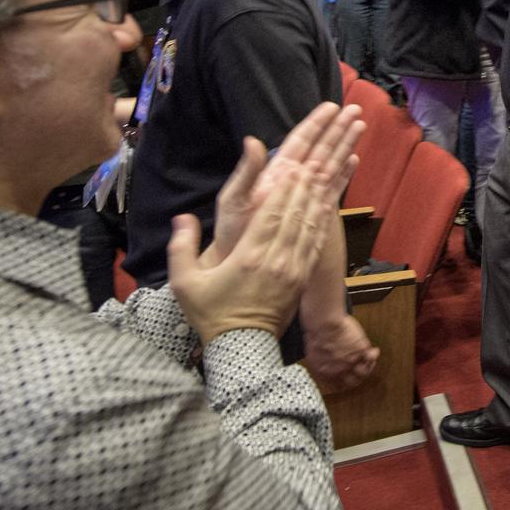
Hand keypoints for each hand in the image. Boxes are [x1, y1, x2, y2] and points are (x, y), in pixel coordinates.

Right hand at [169, 164, 328, 343]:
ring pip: (309, 227)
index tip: (293, 166)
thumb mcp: (184, 283)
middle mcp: (276, 260)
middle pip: (295, 215)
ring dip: (316, 199)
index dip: (284, 188)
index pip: (272, 214)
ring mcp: (293, 271)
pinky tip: (327, 206)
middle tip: (313, 160)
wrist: (241, 349)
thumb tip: (182, 218)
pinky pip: (315, 245)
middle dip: (304, 186)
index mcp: (249, 257)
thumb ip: (182, 247)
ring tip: (323, 175)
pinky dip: (322, 223)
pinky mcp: (302, 279)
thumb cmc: (211, 314)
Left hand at [209, 101, 363, 264]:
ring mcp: (303, 195)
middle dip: (337, 129)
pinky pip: (332, 189)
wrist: (240, 264)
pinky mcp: (311, 212)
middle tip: (355, 110)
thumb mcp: (234, 199)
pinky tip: (353, 161)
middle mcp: (293, 180)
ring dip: (344, 146)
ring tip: (360, 127)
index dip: (316, 124)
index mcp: (276, 172)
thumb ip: (246, 171)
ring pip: (329, 165)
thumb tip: (252, 140)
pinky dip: (343, 175)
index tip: (332, 107)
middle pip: (320, 149)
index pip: (300, 141)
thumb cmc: (233, 232)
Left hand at [304, 315, 380, 393]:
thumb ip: (319, 359)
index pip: (336, 384)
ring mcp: (351, 362)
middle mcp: (338, 371)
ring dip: (367, 367)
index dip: (343, 380)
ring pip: (363, 372)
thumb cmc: (315, 332)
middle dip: (357, 377)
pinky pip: (371, 356)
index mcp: (324, 372)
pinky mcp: (361, 351)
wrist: (324, 324)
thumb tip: (323, 357)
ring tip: (368, 359)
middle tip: (359, 368)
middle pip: (352, 382)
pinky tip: (373, 350)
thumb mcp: (311, 350)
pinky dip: (374, 354)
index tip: (346, 375)